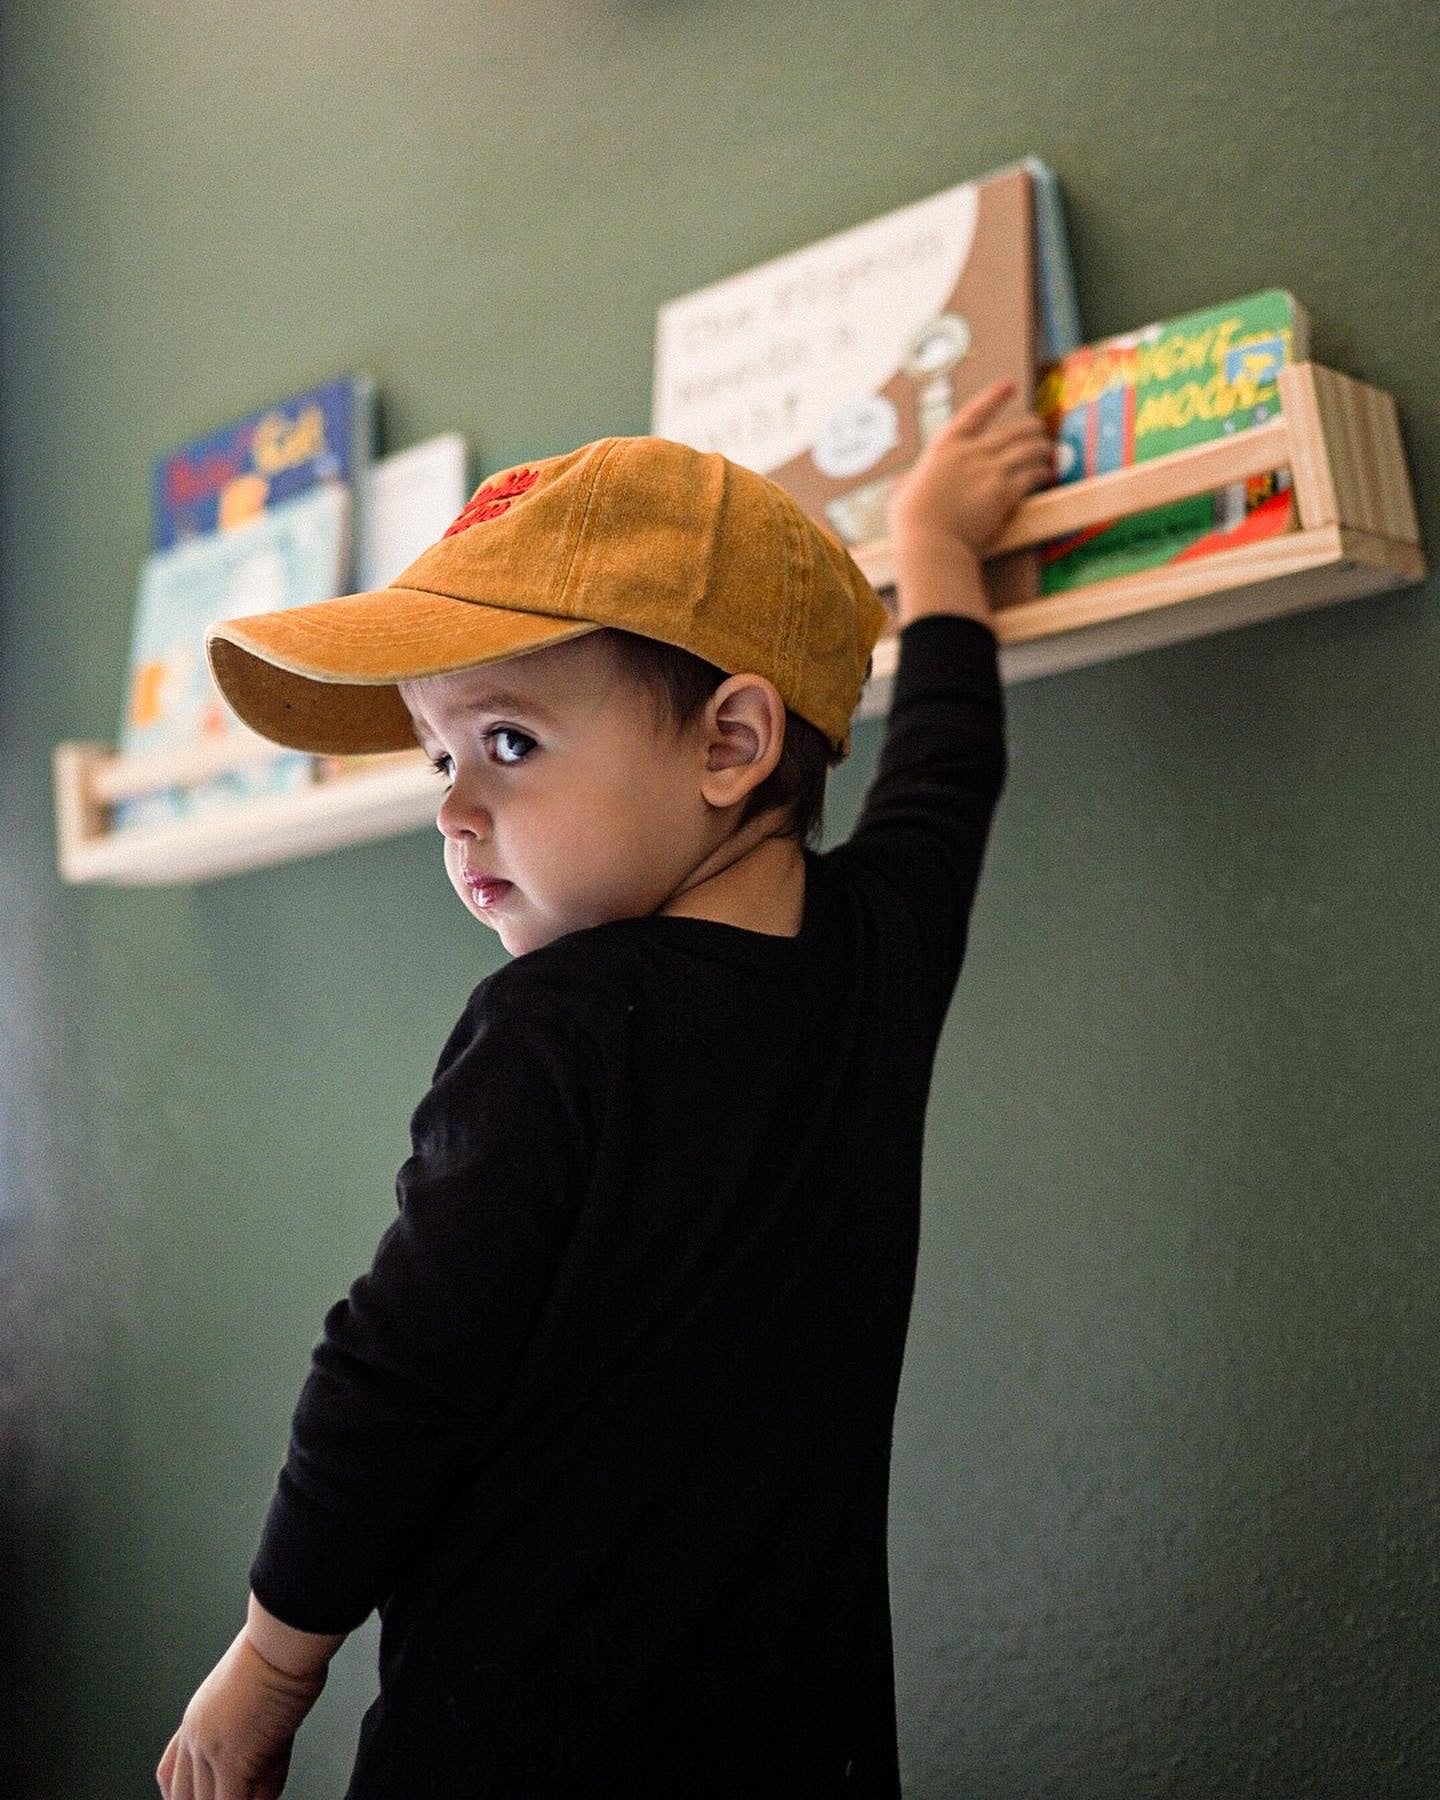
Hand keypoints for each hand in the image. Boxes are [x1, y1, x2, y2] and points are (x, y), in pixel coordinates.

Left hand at [156, 1626, 326, 1799]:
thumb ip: (252, 1735)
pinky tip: (264, 1797)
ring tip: (256, 1792)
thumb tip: (265, 1767)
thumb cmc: (276, 1656)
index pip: (169, 1775)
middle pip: (185, 1797)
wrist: (280, 1643)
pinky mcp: (233, 1760)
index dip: (182, 1796)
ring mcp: (210, 1750)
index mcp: (196, 1719)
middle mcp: (195, 1737)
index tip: (202, 1798)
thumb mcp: (252, 1696)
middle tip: (239, 1794)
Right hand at [887, 377, 1055, 562]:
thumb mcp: (903, 494)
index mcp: (944, 448)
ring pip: (1028, 450)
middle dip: (1031, 428)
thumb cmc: (911, 524)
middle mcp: (970, 453)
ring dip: (1042, 449)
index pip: (974, 413)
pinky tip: (1048, 474)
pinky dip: (1042, 473)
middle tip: (1040, 428)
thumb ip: (910, 482)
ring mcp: (990, 470)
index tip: (1009, 385)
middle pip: (1012, 432)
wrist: (929, 544)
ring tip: (1050, 451)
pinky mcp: (1005, 492)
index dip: (994, 397)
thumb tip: (904, 483)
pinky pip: (1032, 475)